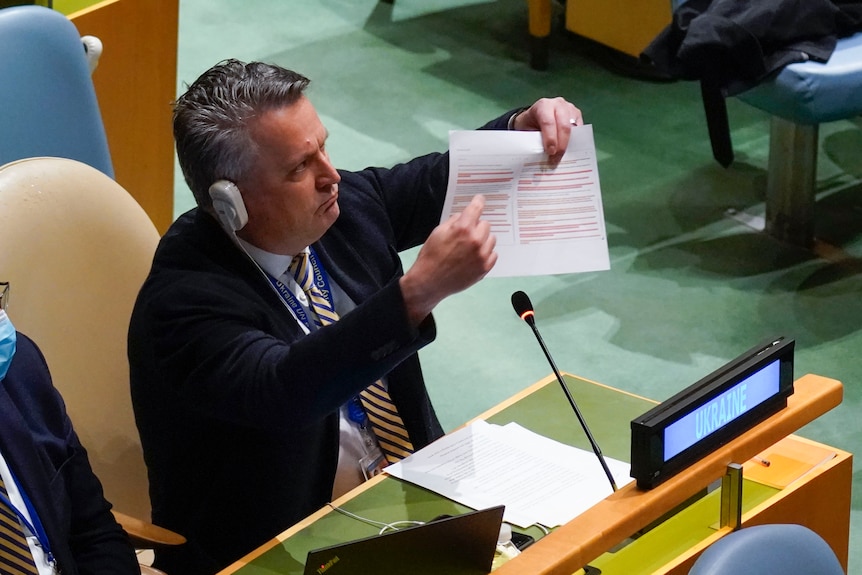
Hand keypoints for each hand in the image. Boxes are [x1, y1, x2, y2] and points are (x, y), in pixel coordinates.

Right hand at [400, 195, 497, 324]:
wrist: (429, 282)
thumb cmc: (431, 256)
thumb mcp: (438, 232)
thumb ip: (454, 221)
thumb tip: (464, 216)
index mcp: (463, 229)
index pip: (476, 208)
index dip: (478, 201)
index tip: (480, 199)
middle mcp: (476, 240)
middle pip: (486, 224)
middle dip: (476, 226)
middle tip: (466, 234)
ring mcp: (482, 255)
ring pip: (491, 239)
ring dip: (482, 240)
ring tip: (469, 248)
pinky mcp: (485, 268)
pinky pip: (493, 254)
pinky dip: (485, 253)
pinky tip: (473, 257)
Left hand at [512, 97, 582, 158]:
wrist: (534, 117)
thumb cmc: (529, 124)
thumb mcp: (526, 131)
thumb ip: (534, 141)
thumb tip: (542, 156)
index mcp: (543, 106)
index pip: (548, 122)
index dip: (550, 138)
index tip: (550, 152)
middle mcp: (558, 105)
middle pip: (564, 125)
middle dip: (561, 144)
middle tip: (557, 159)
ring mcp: (570, 109)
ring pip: (573, 128)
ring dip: (569, 144)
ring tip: (563, 157)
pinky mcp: (577, 116)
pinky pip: (579, 131)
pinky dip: (574, 142)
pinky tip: (569, 152)